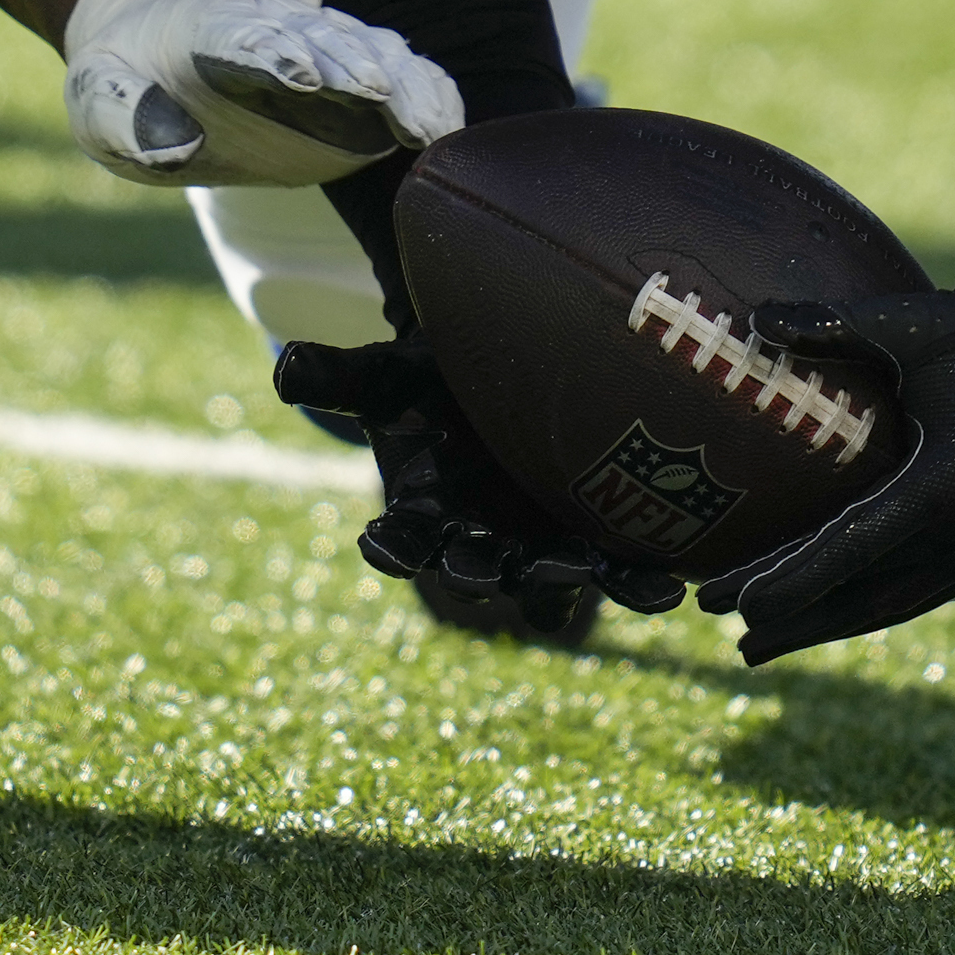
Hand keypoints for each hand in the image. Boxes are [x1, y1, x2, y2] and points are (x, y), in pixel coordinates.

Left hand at [58, 0, 461, 183]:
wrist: (160, 44)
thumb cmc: (124, 77)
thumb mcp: (96, 99)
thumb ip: (121, 116)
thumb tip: (172, 146)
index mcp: (207, 33)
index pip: (241, 39)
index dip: (272, 52)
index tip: (300, 75)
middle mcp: (274, 34)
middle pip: (320, 41)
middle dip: (349, 64)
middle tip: (378, 93)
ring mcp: (317, 53)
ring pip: (367, 54)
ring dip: (398, 83)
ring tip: (428, 123)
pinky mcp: (346, 82)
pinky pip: (396, 78)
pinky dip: (422, 93)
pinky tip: (448, 123)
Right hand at [274, 335, 682, 619]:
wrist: (493, 377)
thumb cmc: (429, 379)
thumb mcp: (385, 373)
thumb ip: (339, 376)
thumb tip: (285, 368)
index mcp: (423, 515)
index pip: (399, 541)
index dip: (391, 546)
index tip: (383, 543)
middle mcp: (479, 542)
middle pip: (477, 570)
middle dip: (482, 571)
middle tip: (489, 567)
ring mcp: (539, 545)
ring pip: (552, 582)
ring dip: (567, 585)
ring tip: (583, 575)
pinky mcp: (596, 537)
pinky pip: (618, 569)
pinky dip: (639, 581)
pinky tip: (668, 585)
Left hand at [693, 271, 954, 663]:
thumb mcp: (908, 323)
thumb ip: (831, 326)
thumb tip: (754, 319)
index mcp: (948, 483)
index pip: (852, 545)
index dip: (791, 580)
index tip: (734, 605)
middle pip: (866, 595)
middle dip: (793, 617)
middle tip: (725, 629)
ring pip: (893, 604)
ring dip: (826, 623)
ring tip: (759, 640)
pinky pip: (921, 591)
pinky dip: (868, 606)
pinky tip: (825, 611)